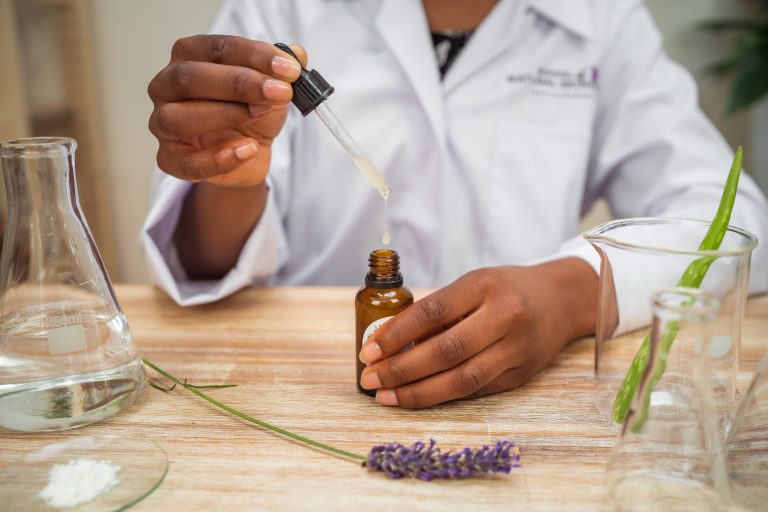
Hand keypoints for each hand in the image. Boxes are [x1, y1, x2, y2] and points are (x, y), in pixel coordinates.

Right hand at [147, 36, 307, 186]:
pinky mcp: (170, 159)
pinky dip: (220, 159)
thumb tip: (297, 53)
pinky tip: (249, 150)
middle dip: (239, 83)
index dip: (254, 56)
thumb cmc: (251, 112)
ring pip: (177, 117)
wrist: (249, 152)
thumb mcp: (272, 88)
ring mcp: (162, 124)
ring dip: (225, 114)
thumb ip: (281, 70)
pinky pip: (189, 162)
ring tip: (260, 114)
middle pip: (190, 77)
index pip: (216, 49)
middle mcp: (166, 86)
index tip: (289, 69)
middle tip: (279, 91)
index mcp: (189, 57)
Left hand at [358, 258, 597, 407]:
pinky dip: (442, 396)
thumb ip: (438, 311)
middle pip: (446, 351)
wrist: (562, 300)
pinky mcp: (521, 376)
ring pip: (462, 380)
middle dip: (401, 370)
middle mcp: (505, 317)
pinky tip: (417, 398)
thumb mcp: (474, 284)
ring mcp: (517, 349)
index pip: (433, 312)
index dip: (396, 334)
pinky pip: (475, 391)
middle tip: (370, 380)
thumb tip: (389, 343)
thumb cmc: (507, 288)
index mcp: (485, 285)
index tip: (368, 351)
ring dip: (418, 393)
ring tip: (386, 397)